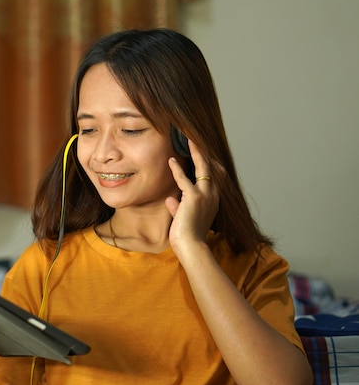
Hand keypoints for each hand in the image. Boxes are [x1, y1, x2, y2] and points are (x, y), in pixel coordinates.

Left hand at [165, 139, 219, 257]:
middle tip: (194, 138)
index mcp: (212, 199)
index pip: (214, 175)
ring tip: (187, 139)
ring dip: (195, 152)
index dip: (208, 161)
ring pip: (202, 167)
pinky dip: (177, 169)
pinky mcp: (193, 198)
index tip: (200, 150)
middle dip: (204, 151)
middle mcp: (213, 195)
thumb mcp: (183, 217)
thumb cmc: (187, 235)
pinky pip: (184, 179)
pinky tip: (171, 160)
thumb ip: (178, 207)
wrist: (191, 246)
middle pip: (212, 166)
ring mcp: (205, 195)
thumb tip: (170, 199)